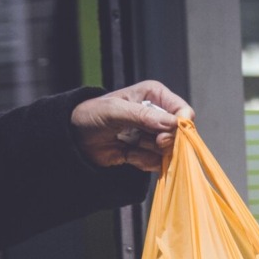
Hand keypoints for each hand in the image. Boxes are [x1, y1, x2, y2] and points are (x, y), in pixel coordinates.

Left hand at [72, 80, 194, 171]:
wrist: (75, 137)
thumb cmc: (91, 115)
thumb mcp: (115, 111)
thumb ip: (144, 117)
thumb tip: (173, 124)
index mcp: (155, 95)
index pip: (183, 112)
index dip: (179, 127)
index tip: (162, 137)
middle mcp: (158, 114)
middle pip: (179, 135)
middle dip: (161, 142)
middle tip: (141, 140)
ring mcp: (153, 134)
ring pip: (169, 151)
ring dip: (148, 152)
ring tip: (129, 145)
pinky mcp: (147, 152)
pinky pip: (157, 163)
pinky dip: (143, 162)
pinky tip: (128, 155)